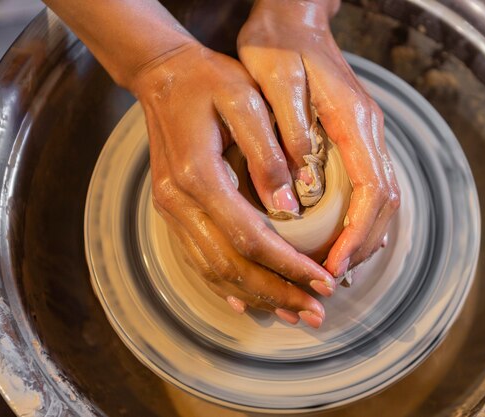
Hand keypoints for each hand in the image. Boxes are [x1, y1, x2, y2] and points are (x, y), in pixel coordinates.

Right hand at [133, 42, 335, 327]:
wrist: (161, 75)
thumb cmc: (208, 81)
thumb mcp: (245, 101)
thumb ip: (267, 153)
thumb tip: (289, 206)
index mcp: (198, 175)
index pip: (250, 238)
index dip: (290, 265)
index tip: (323, 282)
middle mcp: (179, 202)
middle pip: (231, 266)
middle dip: (277, 293)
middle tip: (315, 313)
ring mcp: (171, 210)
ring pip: (214, 270)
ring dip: (256, 296)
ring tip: (293, 312)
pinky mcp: (172, 212)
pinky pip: (199, 260)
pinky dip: (228, 285)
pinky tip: (250, 300)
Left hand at [238, 0, 399, 277]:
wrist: (292, 15)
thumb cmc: (278, 43)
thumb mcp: (274, 80)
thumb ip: (290, 133)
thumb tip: (301, 191)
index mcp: (353, 121)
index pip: (371, 191)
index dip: (356, 235)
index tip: (333, 266)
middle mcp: (367, 131)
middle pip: (384, 202)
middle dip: (363, 245)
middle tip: (332, 278)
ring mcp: (364, 135)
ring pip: (380, 198)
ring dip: (363, 237)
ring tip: (336, 268)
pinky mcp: (352, 138)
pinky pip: (366, 188)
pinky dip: (358, 219)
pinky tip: (339, 238)